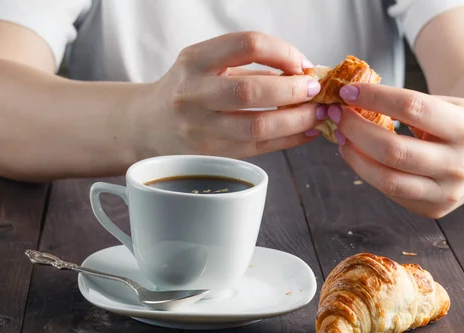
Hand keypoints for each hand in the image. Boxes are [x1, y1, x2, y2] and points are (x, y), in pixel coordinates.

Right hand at [138, 31, 324, 158]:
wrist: (148, 125)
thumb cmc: (186, 89)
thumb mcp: (204, 63)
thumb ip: (247, 64)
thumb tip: (301, 72)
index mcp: (194, 61)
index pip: (246, 45)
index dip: (282, 52)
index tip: (301, 63)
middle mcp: (193, 94)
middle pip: (251, 91)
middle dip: (293, 90)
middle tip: (314, 89)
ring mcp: (201, 129)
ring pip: (258, 126)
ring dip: (296, 120)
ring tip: (316, 113)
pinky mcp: (212, 156)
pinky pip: (259, 149)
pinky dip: (289, 140)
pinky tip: (306, 132)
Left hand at [329, 84, 463, 217]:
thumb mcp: (450, 106)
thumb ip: (411, 107)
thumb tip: (356, 101)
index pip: (412, 108)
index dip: (375, 97)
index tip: (348, 90)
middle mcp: (459, 164)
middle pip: (393, 150)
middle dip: (356, 130)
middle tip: (338, 115)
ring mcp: (448, 193)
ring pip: (387, 180)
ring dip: (355, 157)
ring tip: (341, 137)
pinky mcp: (435, 210)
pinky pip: (392, 193)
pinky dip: (368, 173)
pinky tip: (358, 156)